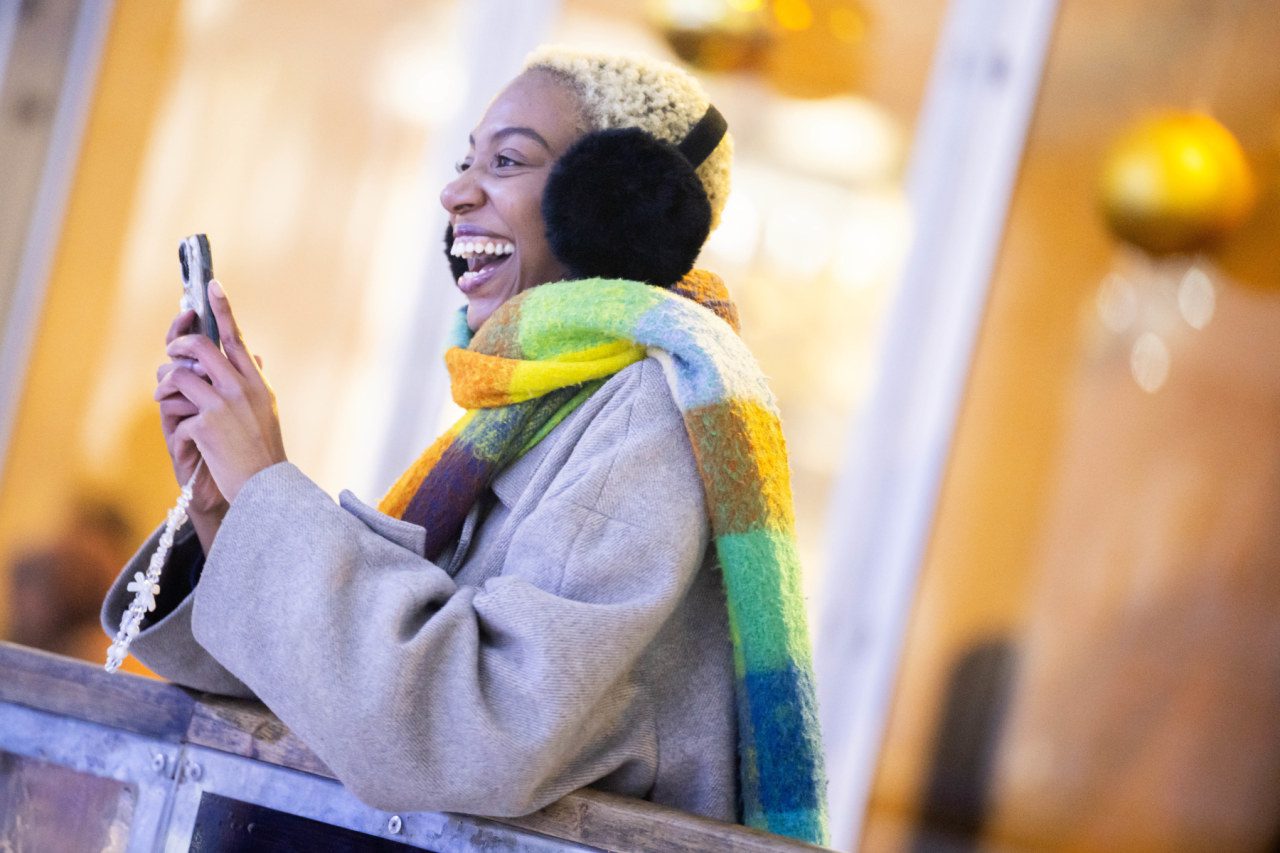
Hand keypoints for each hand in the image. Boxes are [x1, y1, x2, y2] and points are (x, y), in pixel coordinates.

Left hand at [156, 280, 286, 504]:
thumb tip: (253, 353)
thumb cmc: (263, 451)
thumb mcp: (266, 411)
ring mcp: (222, 405)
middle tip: (172, 352)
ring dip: (165, 384)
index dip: (223, 309)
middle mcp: (241, 387)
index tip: (212, 284)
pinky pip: (176, 411)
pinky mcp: (206, 425)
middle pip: (200, 347)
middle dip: (179, 345)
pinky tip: (189, 439)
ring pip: (178, 374)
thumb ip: (253, 381)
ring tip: (165, 397)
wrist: (265, 487)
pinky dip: (177, 423)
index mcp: (257, 382)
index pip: (236, 337)